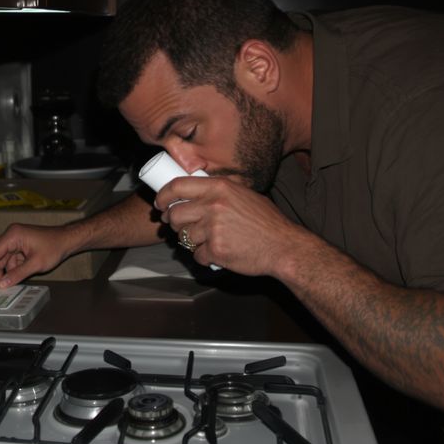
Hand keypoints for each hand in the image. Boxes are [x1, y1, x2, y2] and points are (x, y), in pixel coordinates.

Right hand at [0, 223, 71, 289]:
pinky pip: (11, 258)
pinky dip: (11, 269)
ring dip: (4, 272)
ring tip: (4, 287)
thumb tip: (2, 284)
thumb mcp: (36, 264)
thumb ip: (17, 274)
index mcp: (13, 235)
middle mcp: (11, 235)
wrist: (68, 240)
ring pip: (3, 258)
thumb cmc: (55, 247)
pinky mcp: (20, 245)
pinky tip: (13, 280)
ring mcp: (16, 240)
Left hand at [154, 176, 304, 276]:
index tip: (159, 204)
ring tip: (207, 240)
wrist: (284, 246)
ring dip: (191, 242)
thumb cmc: (267, 222)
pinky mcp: (215, 250)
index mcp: (219, 188)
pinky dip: (205, 257)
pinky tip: (219, 253)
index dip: (163, 196)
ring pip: (184, 237)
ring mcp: (213, 229)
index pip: (177, 186)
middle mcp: (213, 206)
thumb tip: (194, 193)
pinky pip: (198, 255)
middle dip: (173, 223)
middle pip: (175, 214)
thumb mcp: (244, 195)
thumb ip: (219, 193)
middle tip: (180, 226)